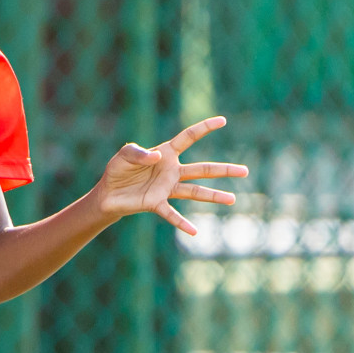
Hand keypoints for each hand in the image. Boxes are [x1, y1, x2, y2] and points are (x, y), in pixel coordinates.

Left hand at [94, 115, 248, 235]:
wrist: (108, 192)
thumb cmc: (118, 170)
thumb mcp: (124, 155)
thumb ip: (138, 152)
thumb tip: (158, 157)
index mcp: (166, 154)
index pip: (188, 138)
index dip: (204, 128)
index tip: (222, 120)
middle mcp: (171, 172)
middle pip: (202, 169)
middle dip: (223, 169)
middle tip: (245, 171)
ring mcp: (167, 188)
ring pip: (195, 192)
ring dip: (213, 196)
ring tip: (232, 200)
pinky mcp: (157, 203)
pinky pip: (172, 214)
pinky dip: (182, 223)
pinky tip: (194, 232)